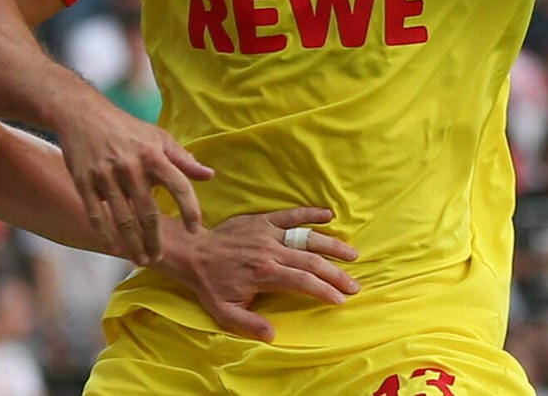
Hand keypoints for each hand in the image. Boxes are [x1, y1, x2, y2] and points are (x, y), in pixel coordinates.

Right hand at [55, 102, 212, 264]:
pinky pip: (96, 215)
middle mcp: (130, 166)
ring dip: (133, 244)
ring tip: (141, 259)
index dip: (190, 210)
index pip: (179, 186)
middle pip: (148, 213)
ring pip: (123, 219)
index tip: (195, 230)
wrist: (81, 114)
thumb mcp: (158, 137)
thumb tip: (209, 175)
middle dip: (155, 240)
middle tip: (159, 257)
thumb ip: (183, 159)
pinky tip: (115, 249)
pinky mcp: (84, 182)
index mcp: (153, 154)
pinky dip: (106, 235)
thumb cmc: (126, 128)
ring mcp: (105, 175)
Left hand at [159, 206, 358, 341]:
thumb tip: (273, 334)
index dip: (324, 291)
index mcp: (264, 273)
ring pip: (306, 237)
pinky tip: (328, 215)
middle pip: (311, 262)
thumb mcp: (224, 311)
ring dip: (331, 245)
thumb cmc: (210, 284)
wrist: (192, 252)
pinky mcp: (262, 220)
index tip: (340, 300)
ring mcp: (267, 233)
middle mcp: (270, 251)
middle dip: (336, 274)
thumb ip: (249, 325)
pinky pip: (290, 215)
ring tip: (353, 254)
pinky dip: (309, 213)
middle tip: (354, 285)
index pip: (303, 282)